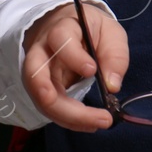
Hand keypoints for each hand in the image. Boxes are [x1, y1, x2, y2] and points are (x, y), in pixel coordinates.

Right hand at [23, 1, 128, 131]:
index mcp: (61, 28)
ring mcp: (39, 71)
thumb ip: (115, 55)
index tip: (92, 70)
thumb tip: (112, 86)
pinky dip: (68, 119)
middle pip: (36, 75)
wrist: (71, 27)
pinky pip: (49, 106)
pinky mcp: (43, 87)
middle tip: (88, 116)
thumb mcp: (111, 33)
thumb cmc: (92, 28)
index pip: (59, 40)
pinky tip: (89, 124)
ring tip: (96, 124)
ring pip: (39, 97)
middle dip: (56, 101)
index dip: (73, 57)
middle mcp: (42, 50)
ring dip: (66, 116)